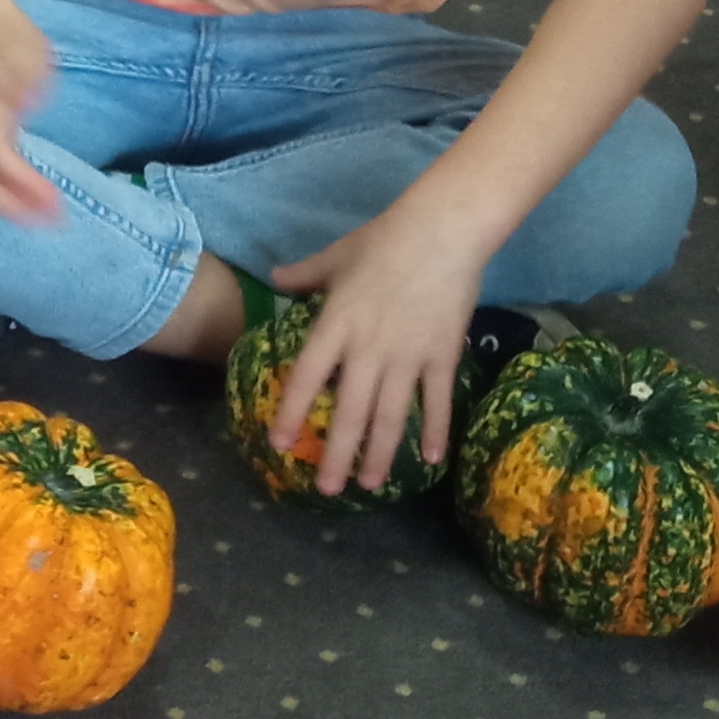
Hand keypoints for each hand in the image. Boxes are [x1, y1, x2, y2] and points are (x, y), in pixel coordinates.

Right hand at [0, 1, 60, 224]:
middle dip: (8, 207)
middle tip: (45, 223)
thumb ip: (31, 83)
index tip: (54, 202)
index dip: (24, 185)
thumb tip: (27, 110)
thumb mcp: (31, 51)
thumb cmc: (6, 32)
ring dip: (0, 202)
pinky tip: (19, 198)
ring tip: (35, 216)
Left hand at [262, 204, 486, 492]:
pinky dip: (434, 432)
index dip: (292, 412)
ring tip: (369, 485)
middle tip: (326, 489)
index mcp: (336, 324)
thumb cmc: (385, 239)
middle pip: (349, 411)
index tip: (280, 443)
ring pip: (390, 416)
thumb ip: (304, 276)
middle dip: (337, 454)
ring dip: (379, 454)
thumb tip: (274, 278)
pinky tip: (430, 461)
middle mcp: (368, 348)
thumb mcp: (336, 257)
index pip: (306, 377)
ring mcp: (407, 355)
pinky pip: (437, 401)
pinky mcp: (443, 355)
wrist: (444, 229)